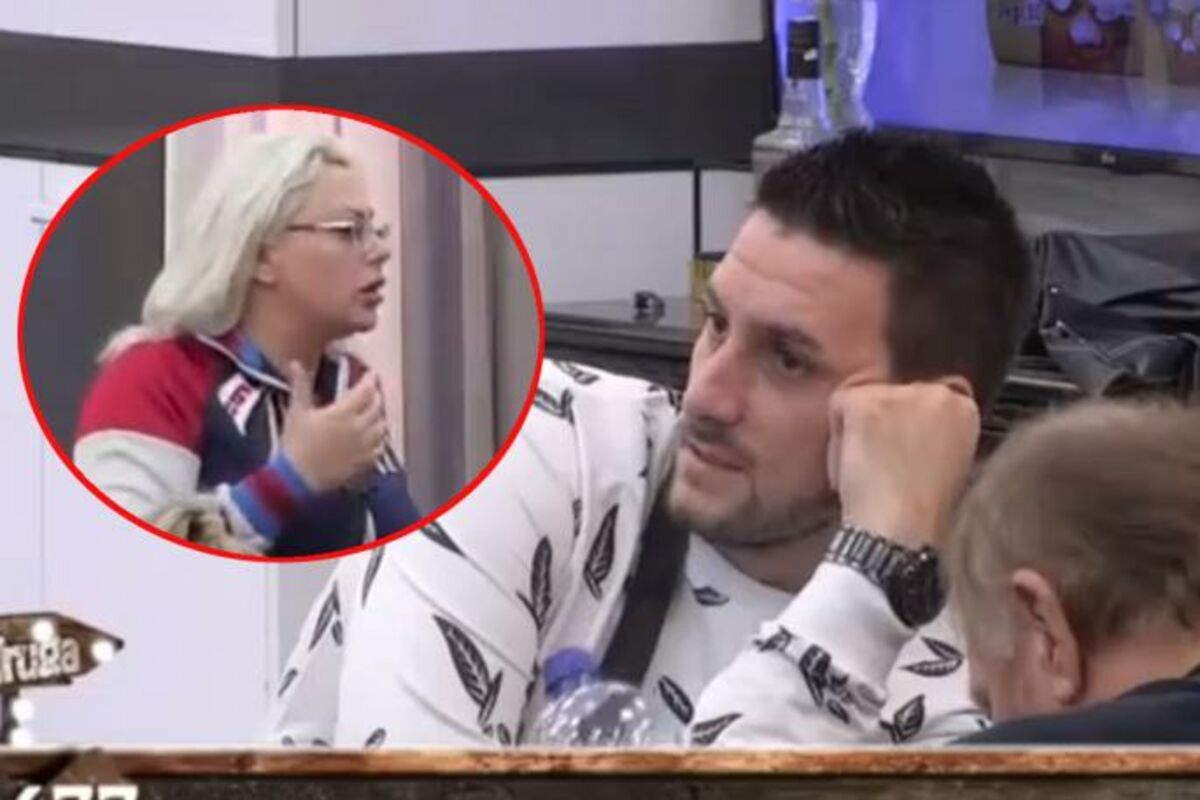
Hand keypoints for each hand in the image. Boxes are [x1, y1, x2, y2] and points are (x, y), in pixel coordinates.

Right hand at [280, 361, 388, 493]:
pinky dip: (380, 438)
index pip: (365, 391)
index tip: (371, 374)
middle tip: (373, 391)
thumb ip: (300, 386)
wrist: (297, 478)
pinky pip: (380, 448)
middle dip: (376, 396)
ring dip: (380, 416)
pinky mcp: (365, 462)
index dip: (370, 380)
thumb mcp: (296, 411)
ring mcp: (364, 446)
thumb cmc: (295, 443)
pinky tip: (376, 437)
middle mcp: (359, 427)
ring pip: (382, 426)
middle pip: (377, 406)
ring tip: (376, 412)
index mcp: (344, 412)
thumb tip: (296, 363)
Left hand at [827, 379, 979, 548]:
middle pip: (890, 394)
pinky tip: (855, 467)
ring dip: (858, 432)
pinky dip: (837, 439)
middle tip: (884, 467)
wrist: (902, 533)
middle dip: (880, 425)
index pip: (923, 394)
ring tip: (872, 472)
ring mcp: (902, 394)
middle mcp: (938, 392)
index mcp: (964, 408)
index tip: (902, 454)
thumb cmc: (921, 514)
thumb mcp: (948, 465)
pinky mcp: (868, 402)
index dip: (904, 424)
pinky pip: (838, 407)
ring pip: (862, 400)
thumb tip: (906, 424)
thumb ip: (934, 434)